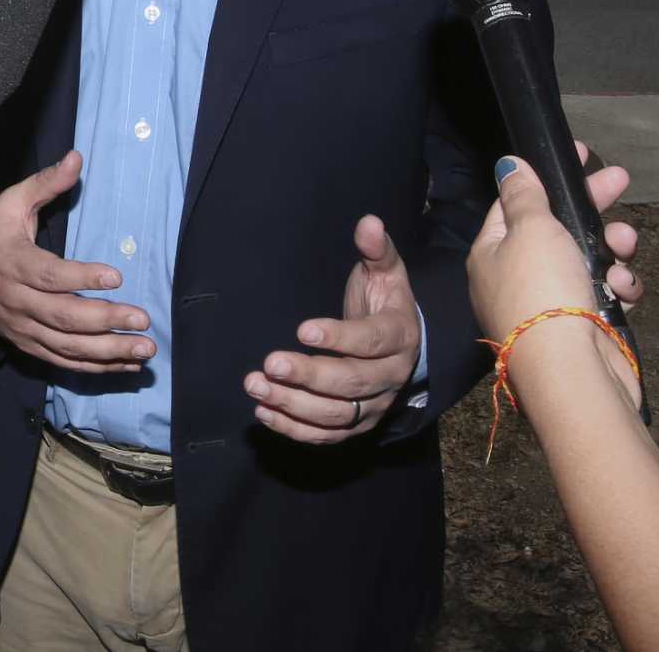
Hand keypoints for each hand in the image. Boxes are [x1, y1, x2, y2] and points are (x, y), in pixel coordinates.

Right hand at [0, 150, 155, 373]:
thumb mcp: (13, 201)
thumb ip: (46, 183)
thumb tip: (76, 157)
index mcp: (14, 263)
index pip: (50, 275)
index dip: (82, 277)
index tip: (117, 276)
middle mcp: (17, 301)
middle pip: (64, 317)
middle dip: (107, 320)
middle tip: (142, 320)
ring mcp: (22, 327)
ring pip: (67, 346)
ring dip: (108, 350)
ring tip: (143, 349)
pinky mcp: (28, 344)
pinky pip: (63, 361)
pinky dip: (95, 366)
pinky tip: (124, 363)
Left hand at [245, 214, 420, 443]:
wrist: (402, 345)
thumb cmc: (385, 303)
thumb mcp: (386, 273)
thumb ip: (377, 250)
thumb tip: (368, 222)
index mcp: (399, 337)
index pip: (371, 341)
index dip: (339, 337)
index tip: (301, 329)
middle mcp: (390, 377)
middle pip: (351, 383)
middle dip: (308, 376)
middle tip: (269, 363)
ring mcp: (374, 406)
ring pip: (336, 415)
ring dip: (293, 404)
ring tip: (256, 386)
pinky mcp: (357, 426)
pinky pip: (326, 436)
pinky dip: (294, 428)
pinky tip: (264, 411)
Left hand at [467, 148, 641, 405]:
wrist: (572, 373)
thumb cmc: (543, 291)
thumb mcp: (531, 229)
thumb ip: (524, 195)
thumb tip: (508, 165)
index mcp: (491, 254)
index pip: (517, 204)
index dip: (547, 178)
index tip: (581, 158)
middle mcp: (516, 279)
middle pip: (557, 229)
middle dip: (592, 207)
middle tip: (621, 181)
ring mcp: (551, 306)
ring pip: (587, 260)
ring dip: (612, 248)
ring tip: (624, 245)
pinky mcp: (584, 328)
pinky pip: (604, 294)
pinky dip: (618, 287)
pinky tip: (624, 288)